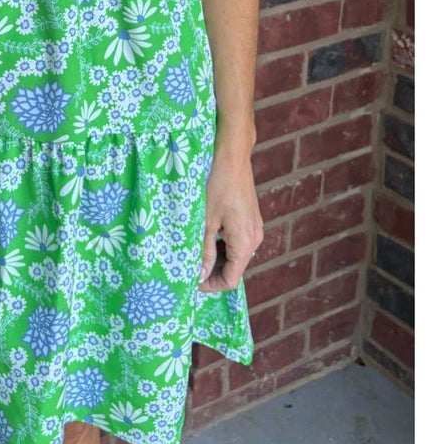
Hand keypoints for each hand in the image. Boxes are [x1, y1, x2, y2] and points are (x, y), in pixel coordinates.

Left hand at [198, 149, 262, 293]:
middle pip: (234, 268)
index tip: (192, 282)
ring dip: (216, 258)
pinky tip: (205, 238)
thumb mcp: (206, 220)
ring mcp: (255, 229)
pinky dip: (223, 245)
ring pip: (235, 255)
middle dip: (212, 272)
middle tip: (189, 268)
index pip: (231, 280)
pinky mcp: (251, 220)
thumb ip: (204, 250)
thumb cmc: (218, 186)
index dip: (211, 285)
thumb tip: (199, 275)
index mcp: (245, 244)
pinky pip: (238, 241)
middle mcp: (254, 240)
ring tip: (194, 253)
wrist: (232, 158)